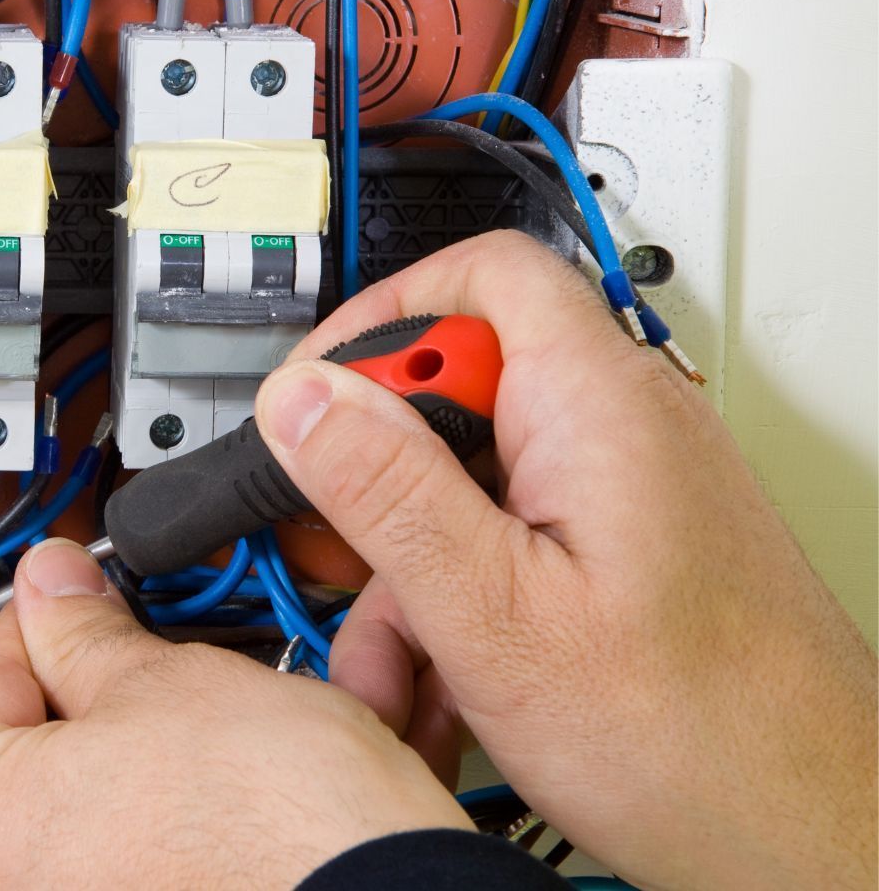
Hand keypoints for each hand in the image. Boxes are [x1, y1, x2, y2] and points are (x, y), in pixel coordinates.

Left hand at [0, 537, 470, 889]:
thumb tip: (52, 589)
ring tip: (196, 741)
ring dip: (124, 776)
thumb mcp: (169, 684)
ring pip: (69, 830)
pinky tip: (229, 800)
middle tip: (127, 675)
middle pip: (2, 770)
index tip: (76, 596)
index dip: (43, 616)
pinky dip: (168, 838)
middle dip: (66, 712)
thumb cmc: (280, 834)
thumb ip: (83, 631)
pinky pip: (131, 872)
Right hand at [254, 231, 877, 889]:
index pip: (478, 278)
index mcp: (598, 408)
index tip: (313, 407)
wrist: (808, 832)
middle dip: (377, 490)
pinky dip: (463, 603)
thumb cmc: (695, 740)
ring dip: (412, 573)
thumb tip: (302, 398)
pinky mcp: (630, 549)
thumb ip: (387, 491)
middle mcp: (625, 428)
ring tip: (396, 669)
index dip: (379, 326)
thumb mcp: (492, 614)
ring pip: (475, 487)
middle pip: (458, 396)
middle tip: (341, 559)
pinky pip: (514, 541)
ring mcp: (631, 490)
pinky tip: (443, 681)